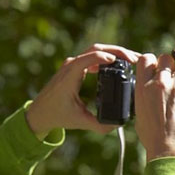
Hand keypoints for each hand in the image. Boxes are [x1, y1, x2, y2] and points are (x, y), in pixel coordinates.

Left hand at [25, 44, 139, 139]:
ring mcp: (72, 64)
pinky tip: (119, 63)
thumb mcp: (79, 121)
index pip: (87, 58)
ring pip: (95, 50)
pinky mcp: (75, 66)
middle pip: (95, 49)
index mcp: (70, 76)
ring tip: (132, 59)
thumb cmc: (57, 114)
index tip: (118, 61)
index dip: (103, 57)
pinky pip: (92, 56)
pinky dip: (107, 57)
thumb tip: (119, 123)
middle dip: (116, 51)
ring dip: (113, 52)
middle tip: (135, 58)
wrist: (40, 111)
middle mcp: (70, 65)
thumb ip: (99, 125)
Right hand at [135, 53, 174, 162]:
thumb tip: (148, 87)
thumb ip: (143, 93)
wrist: (166, 149)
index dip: (150, 60)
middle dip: (168, 63)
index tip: (153, 65)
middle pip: (165, 58)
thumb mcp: (138, 109)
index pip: (145, 58)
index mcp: (142, 87)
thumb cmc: (150, 133)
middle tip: (169, 71)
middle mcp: (159, 84)